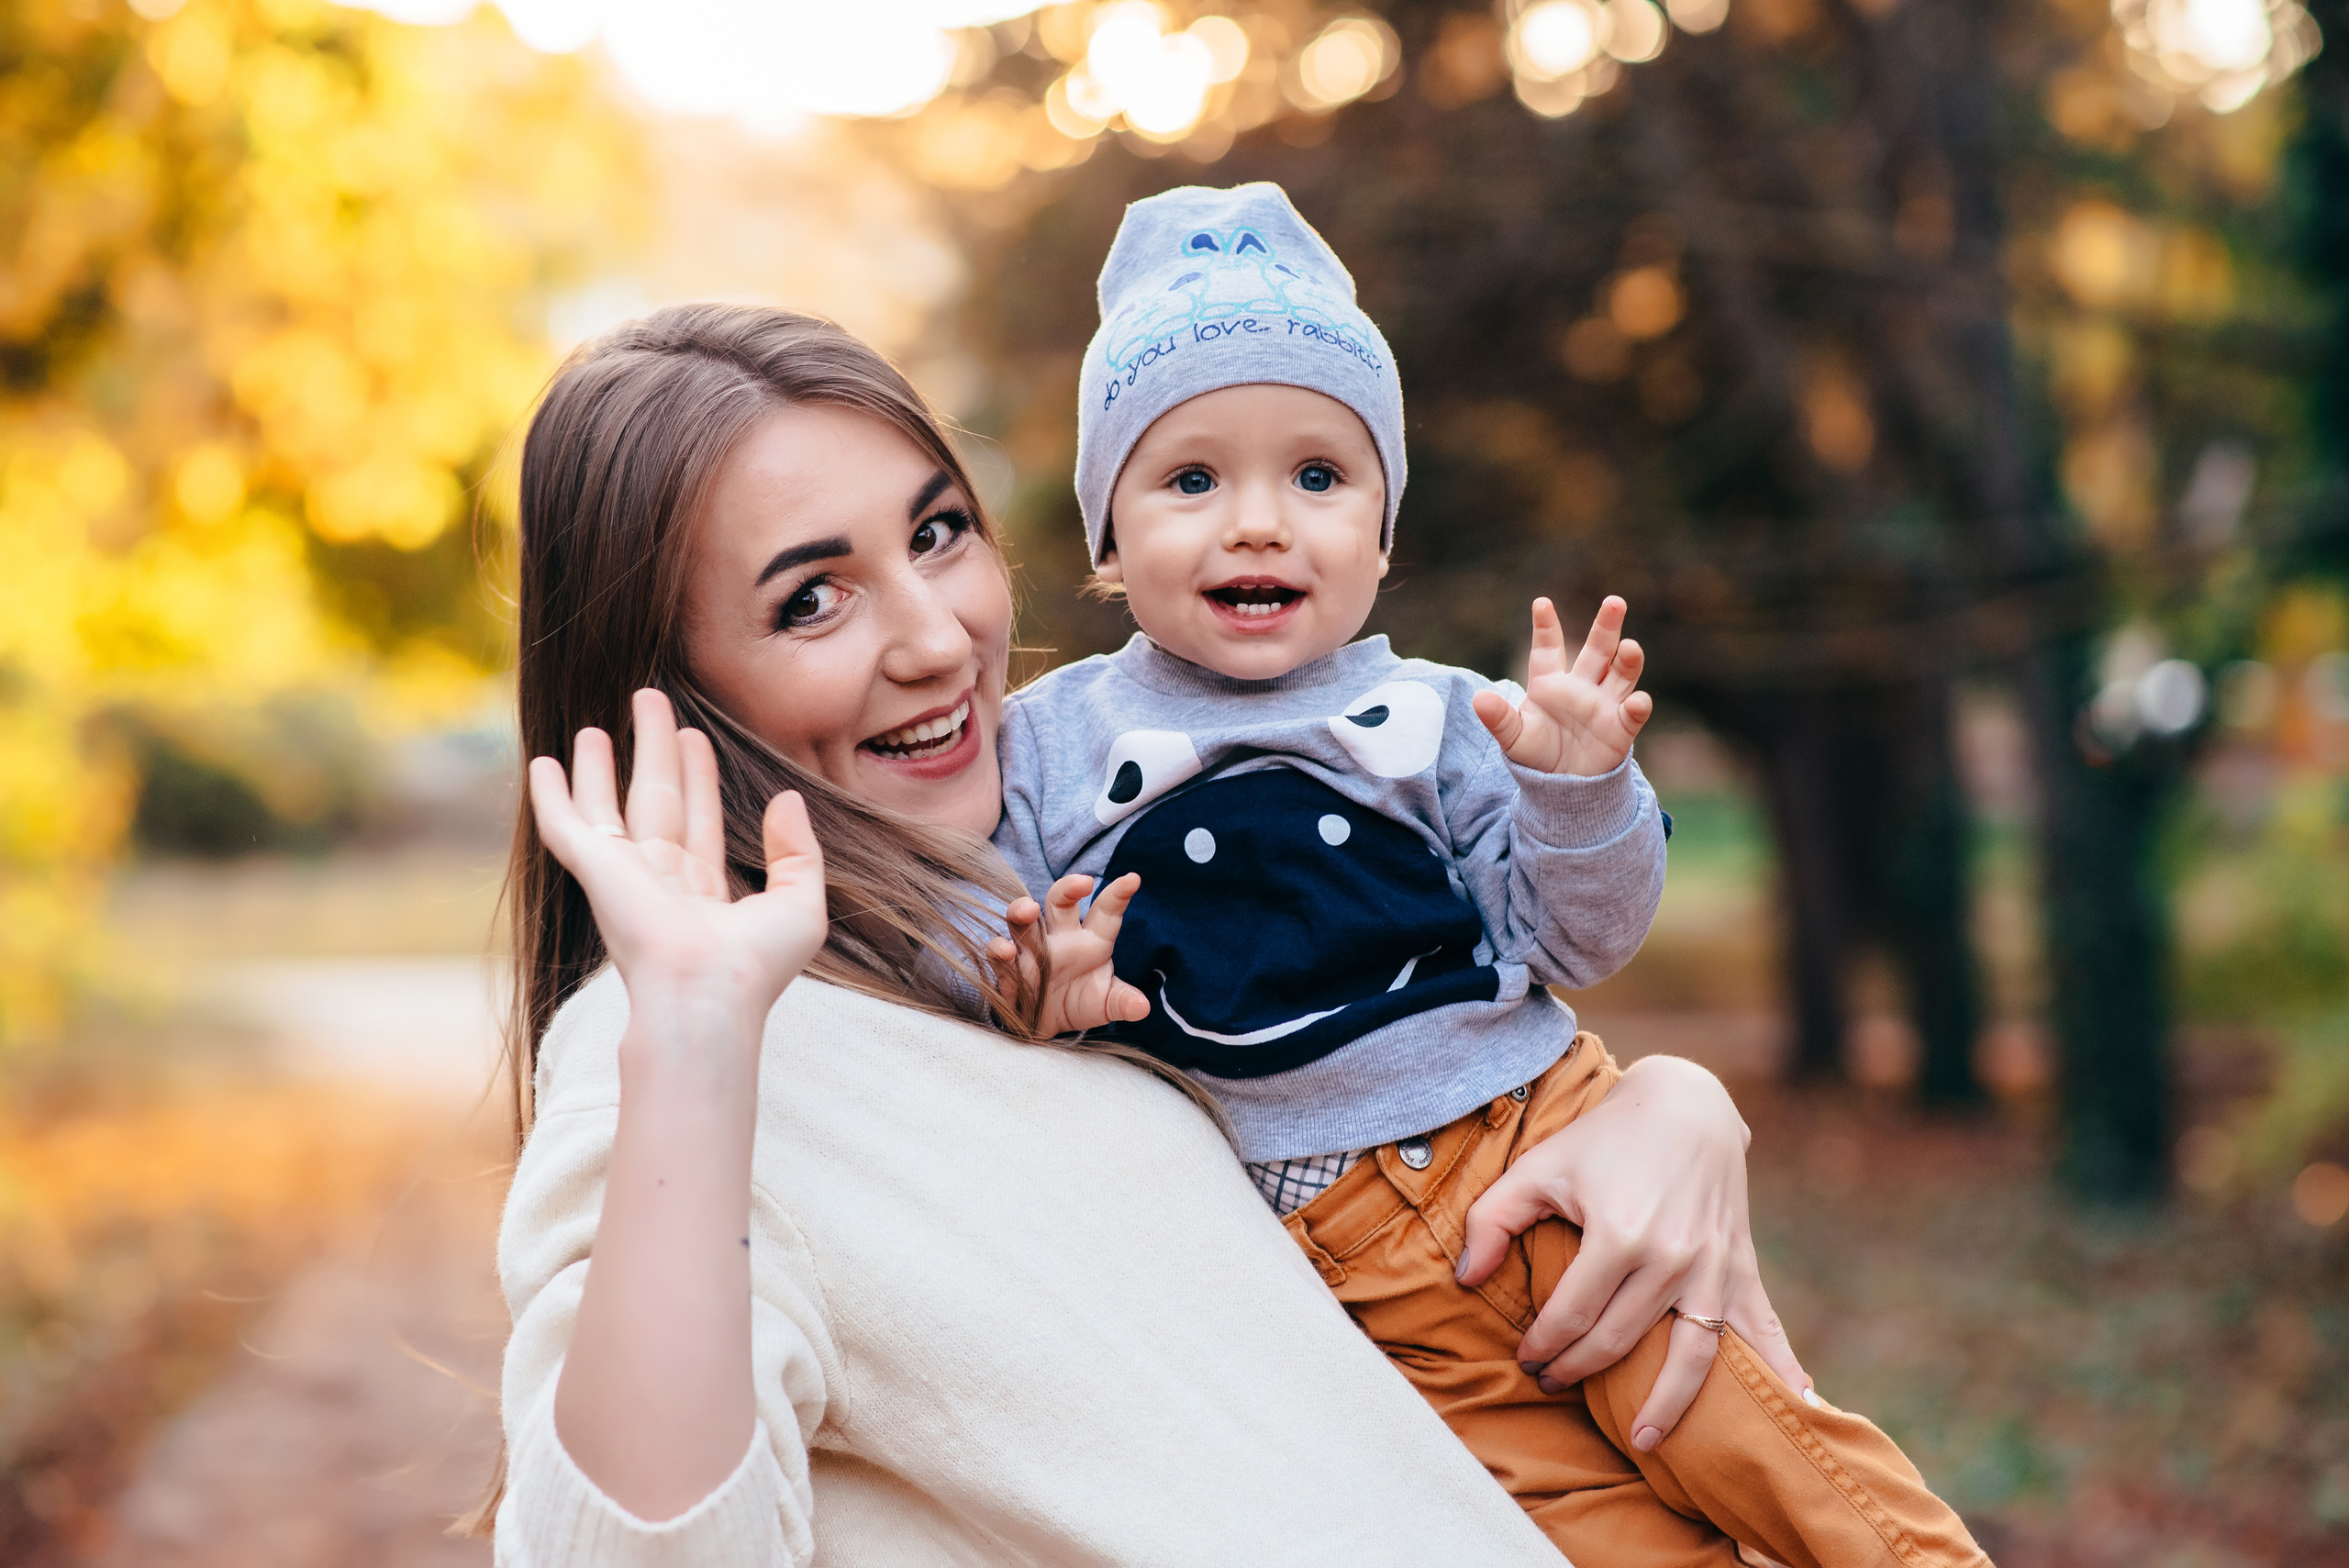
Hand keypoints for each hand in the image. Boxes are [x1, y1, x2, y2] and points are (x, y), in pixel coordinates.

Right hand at [528, 688, 828, 1022]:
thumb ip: (799, 851)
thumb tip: (787, 798)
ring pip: (608, 805)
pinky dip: (550, 794)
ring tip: (595, 725)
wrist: (706, 994)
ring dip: (600, 766)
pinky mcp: (594, 870)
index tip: (695, 734)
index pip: (698, 817)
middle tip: (650, 701)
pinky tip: (542, 763)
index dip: (697, 775)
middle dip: (653, 750)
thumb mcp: (801, 905)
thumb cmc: (754, 966)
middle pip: (654, 798)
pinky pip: (564, 823)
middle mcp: (659, 881)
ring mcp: (623, 876)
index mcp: (704, 892)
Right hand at [989, 872, 1151, 1035]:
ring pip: (1023, 920)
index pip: (1106, 912)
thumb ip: (1122, 1002)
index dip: (1118, 895)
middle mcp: (1060, 937)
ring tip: (1028, 910)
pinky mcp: (1008, 969)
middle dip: (1068, 888)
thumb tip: (1141, 1008)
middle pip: (1060, 902)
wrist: (1045, 1026)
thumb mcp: (1104, 1005)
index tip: (1133, 880)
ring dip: (1022, 911)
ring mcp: (1031, 950)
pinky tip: (1006, 951)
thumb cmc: (1078, 1003)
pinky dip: (1000, 951)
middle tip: (1082, 883)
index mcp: (1091, 940)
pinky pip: (1001, 954)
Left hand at [1455, 1055, 1811, 1450]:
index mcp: (1618, 1234)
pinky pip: (1760, 1329)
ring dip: (1666, 1404)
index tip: (1525, 1359)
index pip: (1572, 1316)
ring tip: (1641, 1439)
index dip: (1543, 1345)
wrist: (1685, 1104)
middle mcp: (1671, 1258)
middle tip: (1551, 1383)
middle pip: (1619, 1341)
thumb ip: (1491, 1221)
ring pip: (1691, 1357)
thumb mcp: (1538, 1167)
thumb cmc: (1602, 1139)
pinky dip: (1780, 1370)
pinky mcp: (1739, 1266)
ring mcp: (1711, 1266)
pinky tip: (1798, 1409)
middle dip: (1579, 1370)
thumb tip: (1464, 1280)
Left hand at [1472, 595, 1652, 776]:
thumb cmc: (1536, 754)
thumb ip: (1499, 718)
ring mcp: (1604, 704)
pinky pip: (1632, 713)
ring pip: (1621, 674)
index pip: (1548, 649)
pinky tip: (1637, 701)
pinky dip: (1637, 706)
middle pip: (1597, 650)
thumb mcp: (1513, 737)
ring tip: (1630, 648)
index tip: (1541, 603)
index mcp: (1549, 683)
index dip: (1546, 627)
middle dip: (1607, 627)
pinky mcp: (1621, 727)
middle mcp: (1581, 686)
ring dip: (1628, 660)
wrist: (1561, 787)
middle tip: (1615, 602)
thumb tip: (1478, 699)